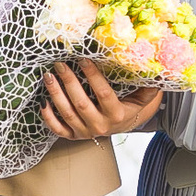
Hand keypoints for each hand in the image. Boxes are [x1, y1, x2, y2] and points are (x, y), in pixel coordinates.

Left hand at [40, 60, 163, 139]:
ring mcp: (86, 132)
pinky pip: (58, 129)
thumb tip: (153, 66)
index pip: (103, 94)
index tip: (83, 59)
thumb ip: (148, 85)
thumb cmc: (130, 104)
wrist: (124, 124)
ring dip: (55, 94)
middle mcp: (100, 126)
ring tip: (48, 76)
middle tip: (60, 64)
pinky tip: (42, 102)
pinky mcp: (74, 136)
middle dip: (69, 82)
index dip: (92, 76)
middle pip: (81, 103)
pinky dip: (48, 117)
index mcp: (117, 114)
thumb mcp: (143, 96)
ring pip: (67, 114)